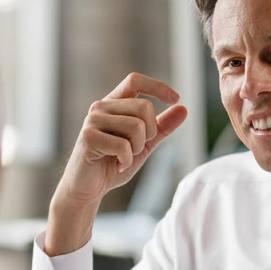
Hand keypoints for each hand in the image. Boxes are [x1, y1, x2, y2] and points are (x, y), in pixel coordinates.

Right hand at [45, 73, 187, 254]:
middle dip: (150, 132)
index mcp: (112, 104)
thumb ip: (161, 127)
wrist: (87, 189)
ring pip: (136, 126)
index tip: (175, 98)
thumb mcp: (143, 145)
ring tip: (124, 157)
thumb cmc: (112, 165)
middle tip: (137, 149)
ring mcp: (92, 121)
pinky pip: (123, 145)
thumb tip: (183, 109)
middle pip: (143, 106)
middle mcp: (100, 107)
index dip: (157, 86)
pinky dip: (127, 160)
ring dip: (137, 148)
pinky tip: (117, 165)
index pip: (135, 80)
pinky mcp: (89, 138)